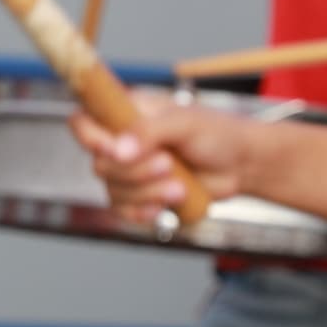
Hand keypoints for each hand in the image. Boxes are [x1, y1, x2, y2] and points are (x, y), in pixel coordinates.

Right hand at [71, 99, 258, 225]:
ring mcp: (130, 171)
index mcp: (124, 114)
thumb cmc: (217, 134)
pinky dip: (140, 212)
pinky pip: (123, 210)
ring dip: (146, 193)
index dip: (89, 138)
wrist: (243, 165)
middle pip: (99, 164)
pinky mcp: (141, 195)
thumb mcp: (184, 123)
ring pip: (113, 190)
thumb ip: (148, 131)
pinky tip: (162, 208)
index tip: (112, 149)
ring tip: (179, 187)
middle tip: (168, 164)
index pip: (83, 123)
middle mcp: (122, 142)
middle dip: (134, 171)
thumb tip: (117, 151)